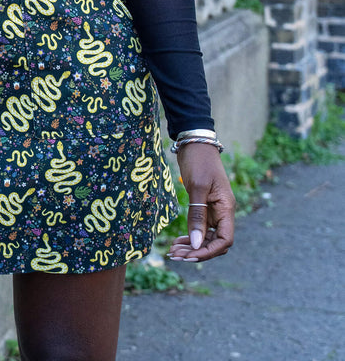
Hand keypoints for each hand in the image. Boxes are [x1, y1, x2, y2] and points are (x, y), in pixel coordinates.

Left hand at [167, 141, 234, 261]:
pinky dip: (190, 236)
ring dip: (191, 246)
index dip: (208, 252)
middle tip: (174, 255)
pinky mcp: (204, 205)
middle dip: (196, 251)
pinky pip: (201, 227)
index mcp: (226, 208)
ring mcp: (214, 210)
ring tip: (172, 251)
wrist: (195, 142)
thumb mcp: (197, 187)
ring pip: (206, 237)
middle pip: (214, 242)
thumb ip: (197, 214)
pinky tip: (178, 241)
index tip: (189, 256)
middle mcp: (223, 212)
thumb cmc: (199, 161)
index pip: (224, 240)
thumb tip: (196, 243)